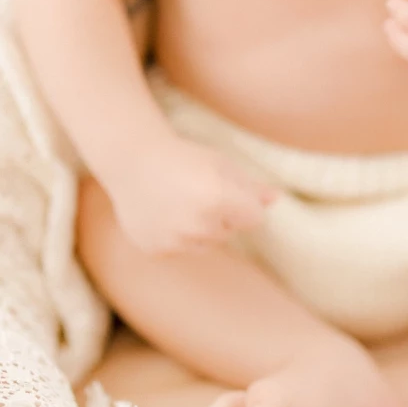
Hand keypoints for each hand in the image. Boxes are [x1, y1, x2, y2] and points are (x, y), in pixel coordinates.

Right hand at [111, 138, 276, 255]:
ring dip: (200, 228)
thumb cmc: (182, 157)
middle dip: (222, 215)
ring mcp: (175, 240)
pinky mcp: (157, 249)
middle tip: (196, 191)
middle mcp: (198, 224)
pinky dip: (175, 235)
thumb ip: (250, 186)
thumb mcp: (220, 164)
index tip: (228, 189)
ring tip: (179, 201)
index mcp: (220, 198)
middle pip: (230, 232)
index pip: (255, 218)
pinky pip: (180, 249)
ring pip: (206, 244)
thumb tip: (276, 199)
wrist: (132, 159)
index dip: (245, 203)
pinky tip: (162, 212)